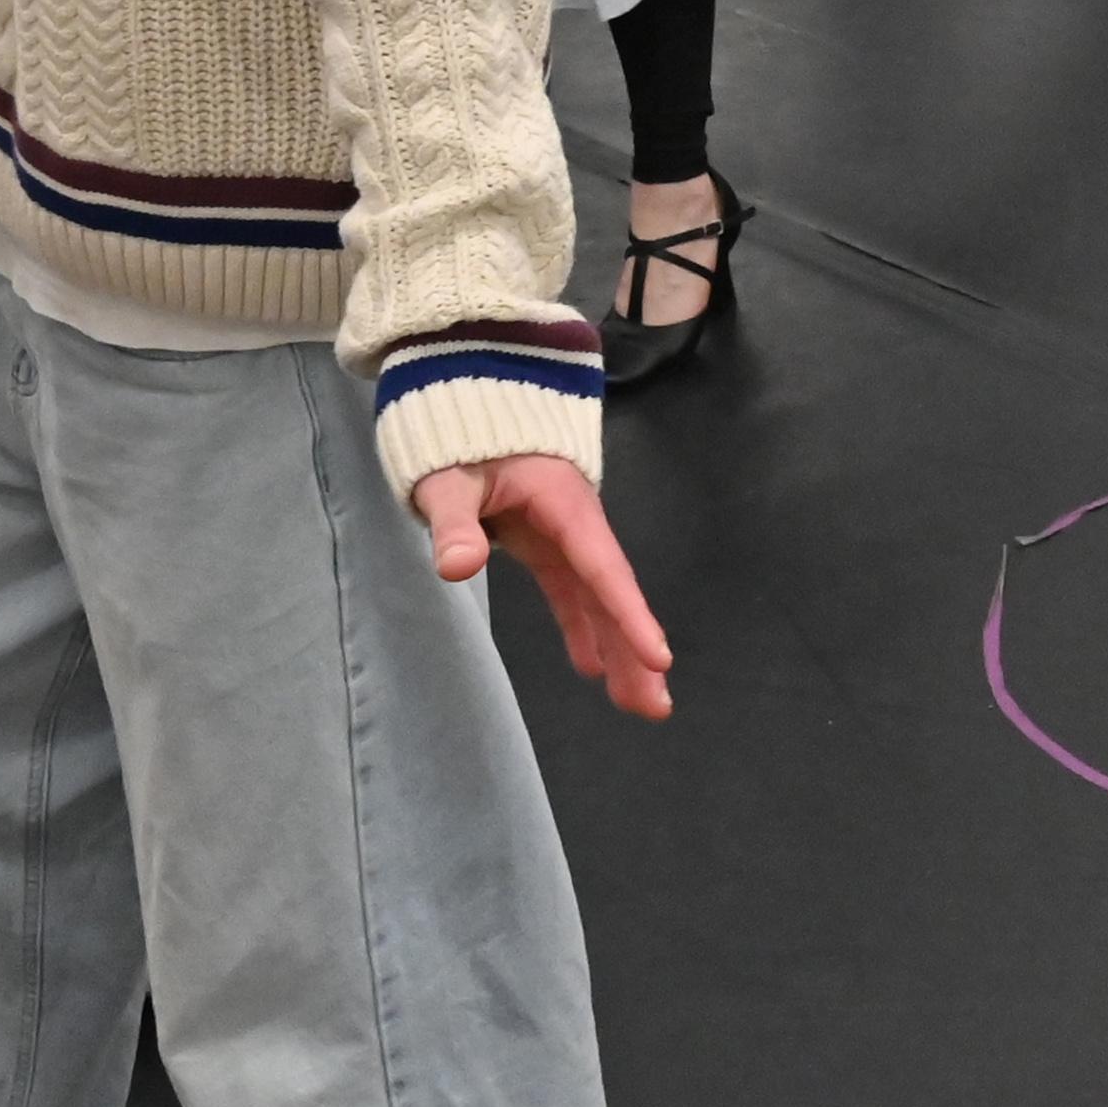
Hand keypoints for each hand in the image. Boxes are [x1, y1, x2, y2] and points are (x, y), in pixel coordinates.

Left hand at [412, 459, 674, 718]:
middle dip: (635, 650)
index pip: (602, 570)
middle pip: (611, 595)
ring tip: (641, 704)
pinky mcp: (546, 546)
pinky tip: (594, 670)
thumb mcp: (448, 477)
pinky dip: (584, 629)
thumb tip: (459, 567)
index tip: (659, 657)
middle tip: (656, 707)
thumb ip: (453, 521)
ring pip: (599, 601)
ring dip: (620, 649)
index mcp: (564, 505)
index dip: (630, 615)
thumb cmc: (462, 434)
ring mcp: (563, 538)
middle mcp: (576, 526)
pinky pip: (573, 595)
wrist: (467, 399)